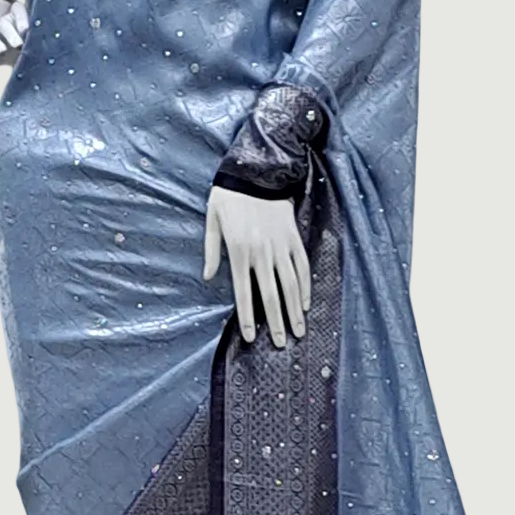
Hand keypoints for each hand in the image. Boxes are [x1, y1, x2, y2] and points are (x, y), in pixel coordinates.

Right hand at [0, 0, 28, 64]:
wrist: (0, 53)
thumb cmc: (20, 45)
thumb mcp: (29, 41)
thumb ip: (32, 37)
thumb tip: (30, 37)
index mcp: (15, 18)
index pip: (17, 9)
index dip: (21, 18)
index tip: (25, 29)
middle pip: (2, 22)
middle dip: (10, 33)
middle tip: (17, 44)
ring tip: (2, 50)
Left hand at [204, 187, 310, 347]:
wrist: (257, 170)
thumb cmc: (229, 196)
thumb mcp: (212, 220)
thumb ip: (211, 250)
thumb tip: (207, 276)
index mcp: (239, 252)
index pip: (243, 293)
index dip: (247, 318)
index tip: (250, 338)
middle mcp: (262, 254)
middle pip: (271, 296)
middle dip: (277, 323)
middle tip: (281, 344)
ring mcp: (281, 247)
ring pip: (291, 285)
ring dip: (296, 310)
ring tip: (300, 330)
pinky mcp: (294, 238)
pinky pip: (303, 267)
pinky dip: (306, 286)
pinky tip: (307, 303)